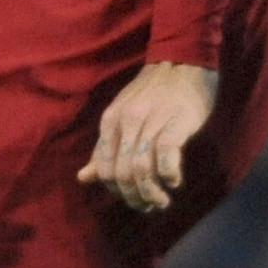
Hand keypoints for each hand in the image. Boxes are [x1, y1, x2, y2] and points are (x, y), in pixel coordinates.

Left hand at [79, 61, 218, 213]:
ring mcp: (151, 121)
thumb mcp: (123, 116)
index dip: (116, 191)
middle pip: (121, 174)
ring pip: (140, 170)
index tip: (132, 198)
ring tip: (162, 201)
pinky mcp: (176, 122)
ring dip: (151, 193)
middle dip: (134, 197)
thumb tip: (83, 177)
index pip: (104, 168)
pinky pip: (165, 156)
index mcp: (110, 121)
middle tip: (149, 206)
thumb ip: (106, 148)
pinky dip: (168, 175)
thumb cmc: (154, 93)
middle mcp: (127, 121)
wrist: (183, 62)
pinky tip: (174, 181)